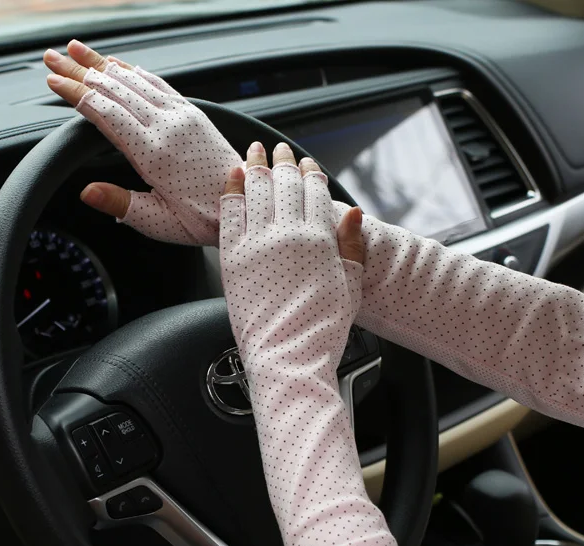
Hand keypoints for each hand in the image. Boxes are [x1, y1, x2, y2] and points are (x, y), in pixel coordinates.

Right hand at [44, 39, 241, 244]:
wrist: (251, 203)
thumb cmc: (207, 219)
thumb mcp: (161, 222)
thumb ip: (123, 205)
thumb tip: (86, 193)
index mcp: (155, 153)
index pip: (106, 113)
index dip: (77, 94)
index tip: (53, 81)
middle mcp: (169, 127)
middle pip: (115, 89)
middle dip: (81, 71)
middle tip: (52, 58)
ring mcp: (184, 117)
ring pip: (136, 81)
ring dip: (103, 64)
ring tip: (77, 51)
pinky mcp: (196, 115)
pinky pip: (159, 84)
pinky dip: (135, 71)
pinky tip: (121, 65)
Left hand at [219, 141, 363, 365]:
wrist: (289, 358)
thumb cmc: (321, 331)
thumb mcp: (351, 288)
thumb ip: (351, 247)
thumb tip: (353, 213)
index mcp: (319, 241)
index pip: (315, 193)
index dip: (311, 174)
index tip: (309, 165)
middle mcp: (287, 235)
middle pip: (284, 185)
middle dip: (283, 162)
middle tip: (279, 149)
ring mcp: (257, 243)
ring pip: (256, 190)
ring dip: (256, 165)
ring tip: (255, 151)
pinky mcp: (232, 257)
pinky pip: (230, 212)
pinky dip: (232, 189)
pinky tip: (234, 175)